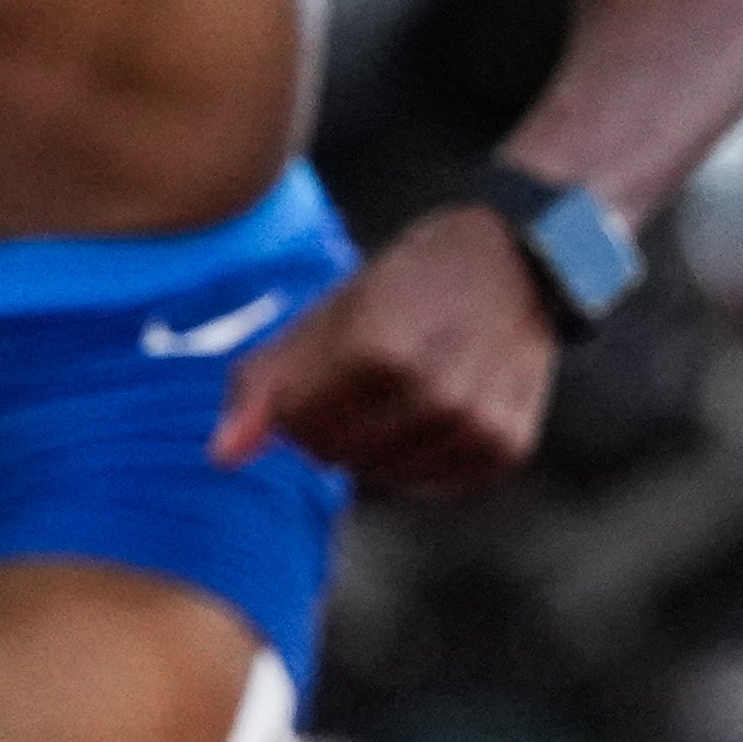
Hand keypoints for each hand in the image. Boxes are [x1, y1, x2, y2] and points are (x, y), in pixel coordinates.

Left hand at [210, 204, 568, 494]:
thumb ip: (265, 383)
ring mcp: (474, 423)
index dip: (301, 396)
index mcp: (376, 351)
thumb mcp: (329, 313)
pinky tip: (439, 408)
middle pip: (335, 456)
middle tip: (369, 375)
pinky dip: (424, 455)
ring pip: (383, 476)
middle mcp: (431, 393)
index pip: (296, 425)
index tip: (331, 359)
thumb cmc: (409, 284)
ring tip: (406, 388)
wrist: (521, 259)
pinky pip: (434, 482)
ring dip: (379, 443)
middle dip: (335, 423)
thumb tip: (221, 460)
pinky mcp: (506, 446)